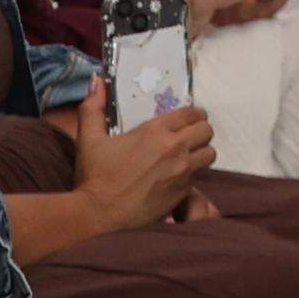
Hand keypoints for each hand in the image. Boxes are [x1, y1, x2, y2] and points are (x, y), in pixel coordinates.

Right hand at [72, 76, 215, 233]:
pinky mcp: (183, 193)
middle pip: (207, 130)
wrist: (97, 216)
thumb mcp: (88, 139)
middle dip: (200, 131)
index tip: (186, 120)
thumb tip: (96, 81)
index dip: (192, 114)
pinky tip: (177, 178)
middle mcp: (174, 148)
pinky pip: (199, 178)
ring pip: (209, 154)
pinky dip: (191, 176)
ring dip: (201, 153)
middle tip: (188, 137)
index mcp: (155, 131)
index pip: (192, 112)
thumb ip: (93, 108)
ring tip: (187, 157)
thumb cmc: (94, 177)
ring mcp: (181, 171)